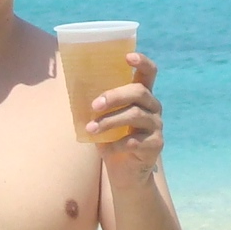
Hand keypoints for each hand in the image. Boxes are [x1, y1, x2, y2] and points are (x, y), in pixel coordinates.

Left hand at [85, 52, 163, 185]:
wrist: (124, 173)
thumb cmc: (111, 140)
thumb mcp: (102, 119)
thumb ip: (97, 105)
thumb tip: (74, 88)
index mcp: (141, 96)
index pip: (148, 73)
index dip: (141, 62)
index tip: (127, 56)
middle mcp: (153, 107)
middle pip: (139, 92)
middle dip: (115, 96)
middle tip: (94, 105)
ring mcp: (157, 125)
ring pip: (136, 115)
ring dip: (110, 121)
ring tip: (91, 129)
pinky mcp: (156, 144)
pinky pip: (137, 140)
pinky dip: (118, 144)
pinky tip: (108, 149)